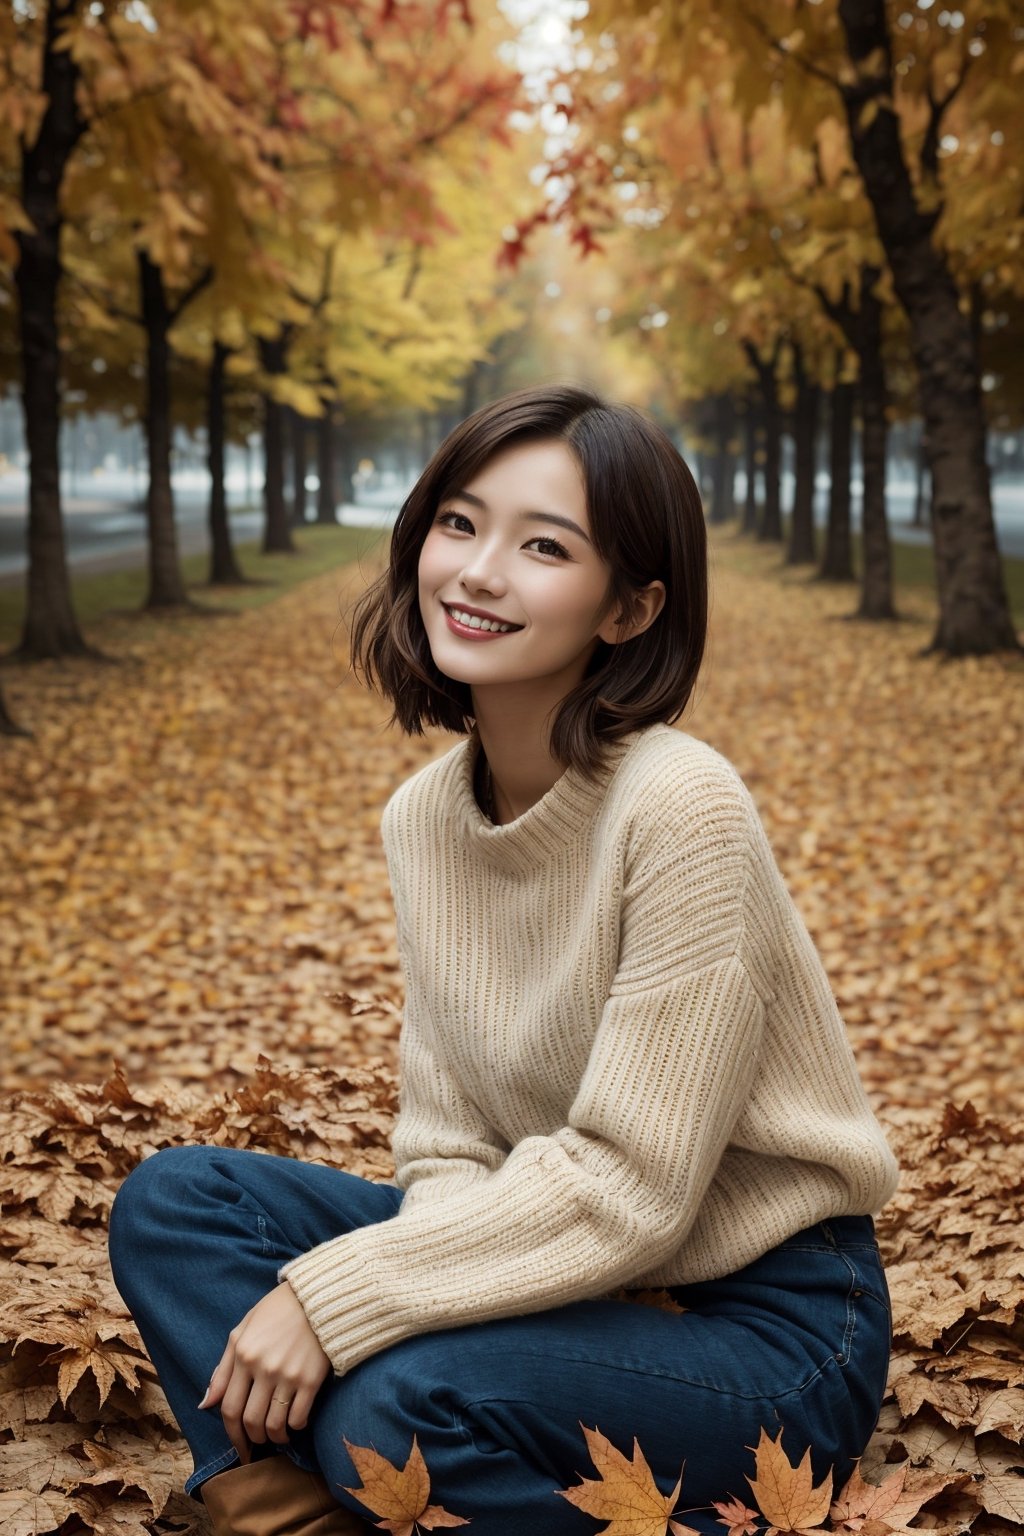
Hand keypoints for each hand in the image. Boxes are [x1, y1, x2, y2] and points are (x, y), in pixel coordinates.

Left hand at [198, 1281, 331, 1464]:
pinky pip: (299, 1417)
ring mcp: (288, 1375)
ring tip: (277, 1436)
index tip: (238, 1444)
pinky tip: (296, 1422)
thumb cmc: (277, 1312)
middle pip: (250, 1421)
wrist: (318, 1297)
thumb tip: (205, 1404)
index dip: (231, 1433)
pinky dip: (296, 1427)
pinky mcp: (311, 1379)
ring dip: (274, 1438)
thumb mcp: (242, 1331)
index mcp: (243, 1354)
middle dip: (251, 1439)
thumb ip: (222, 1368)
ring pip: (274, 1424)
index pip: (228, 1407)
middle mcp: (263, 1368)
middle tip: (257, 1443)